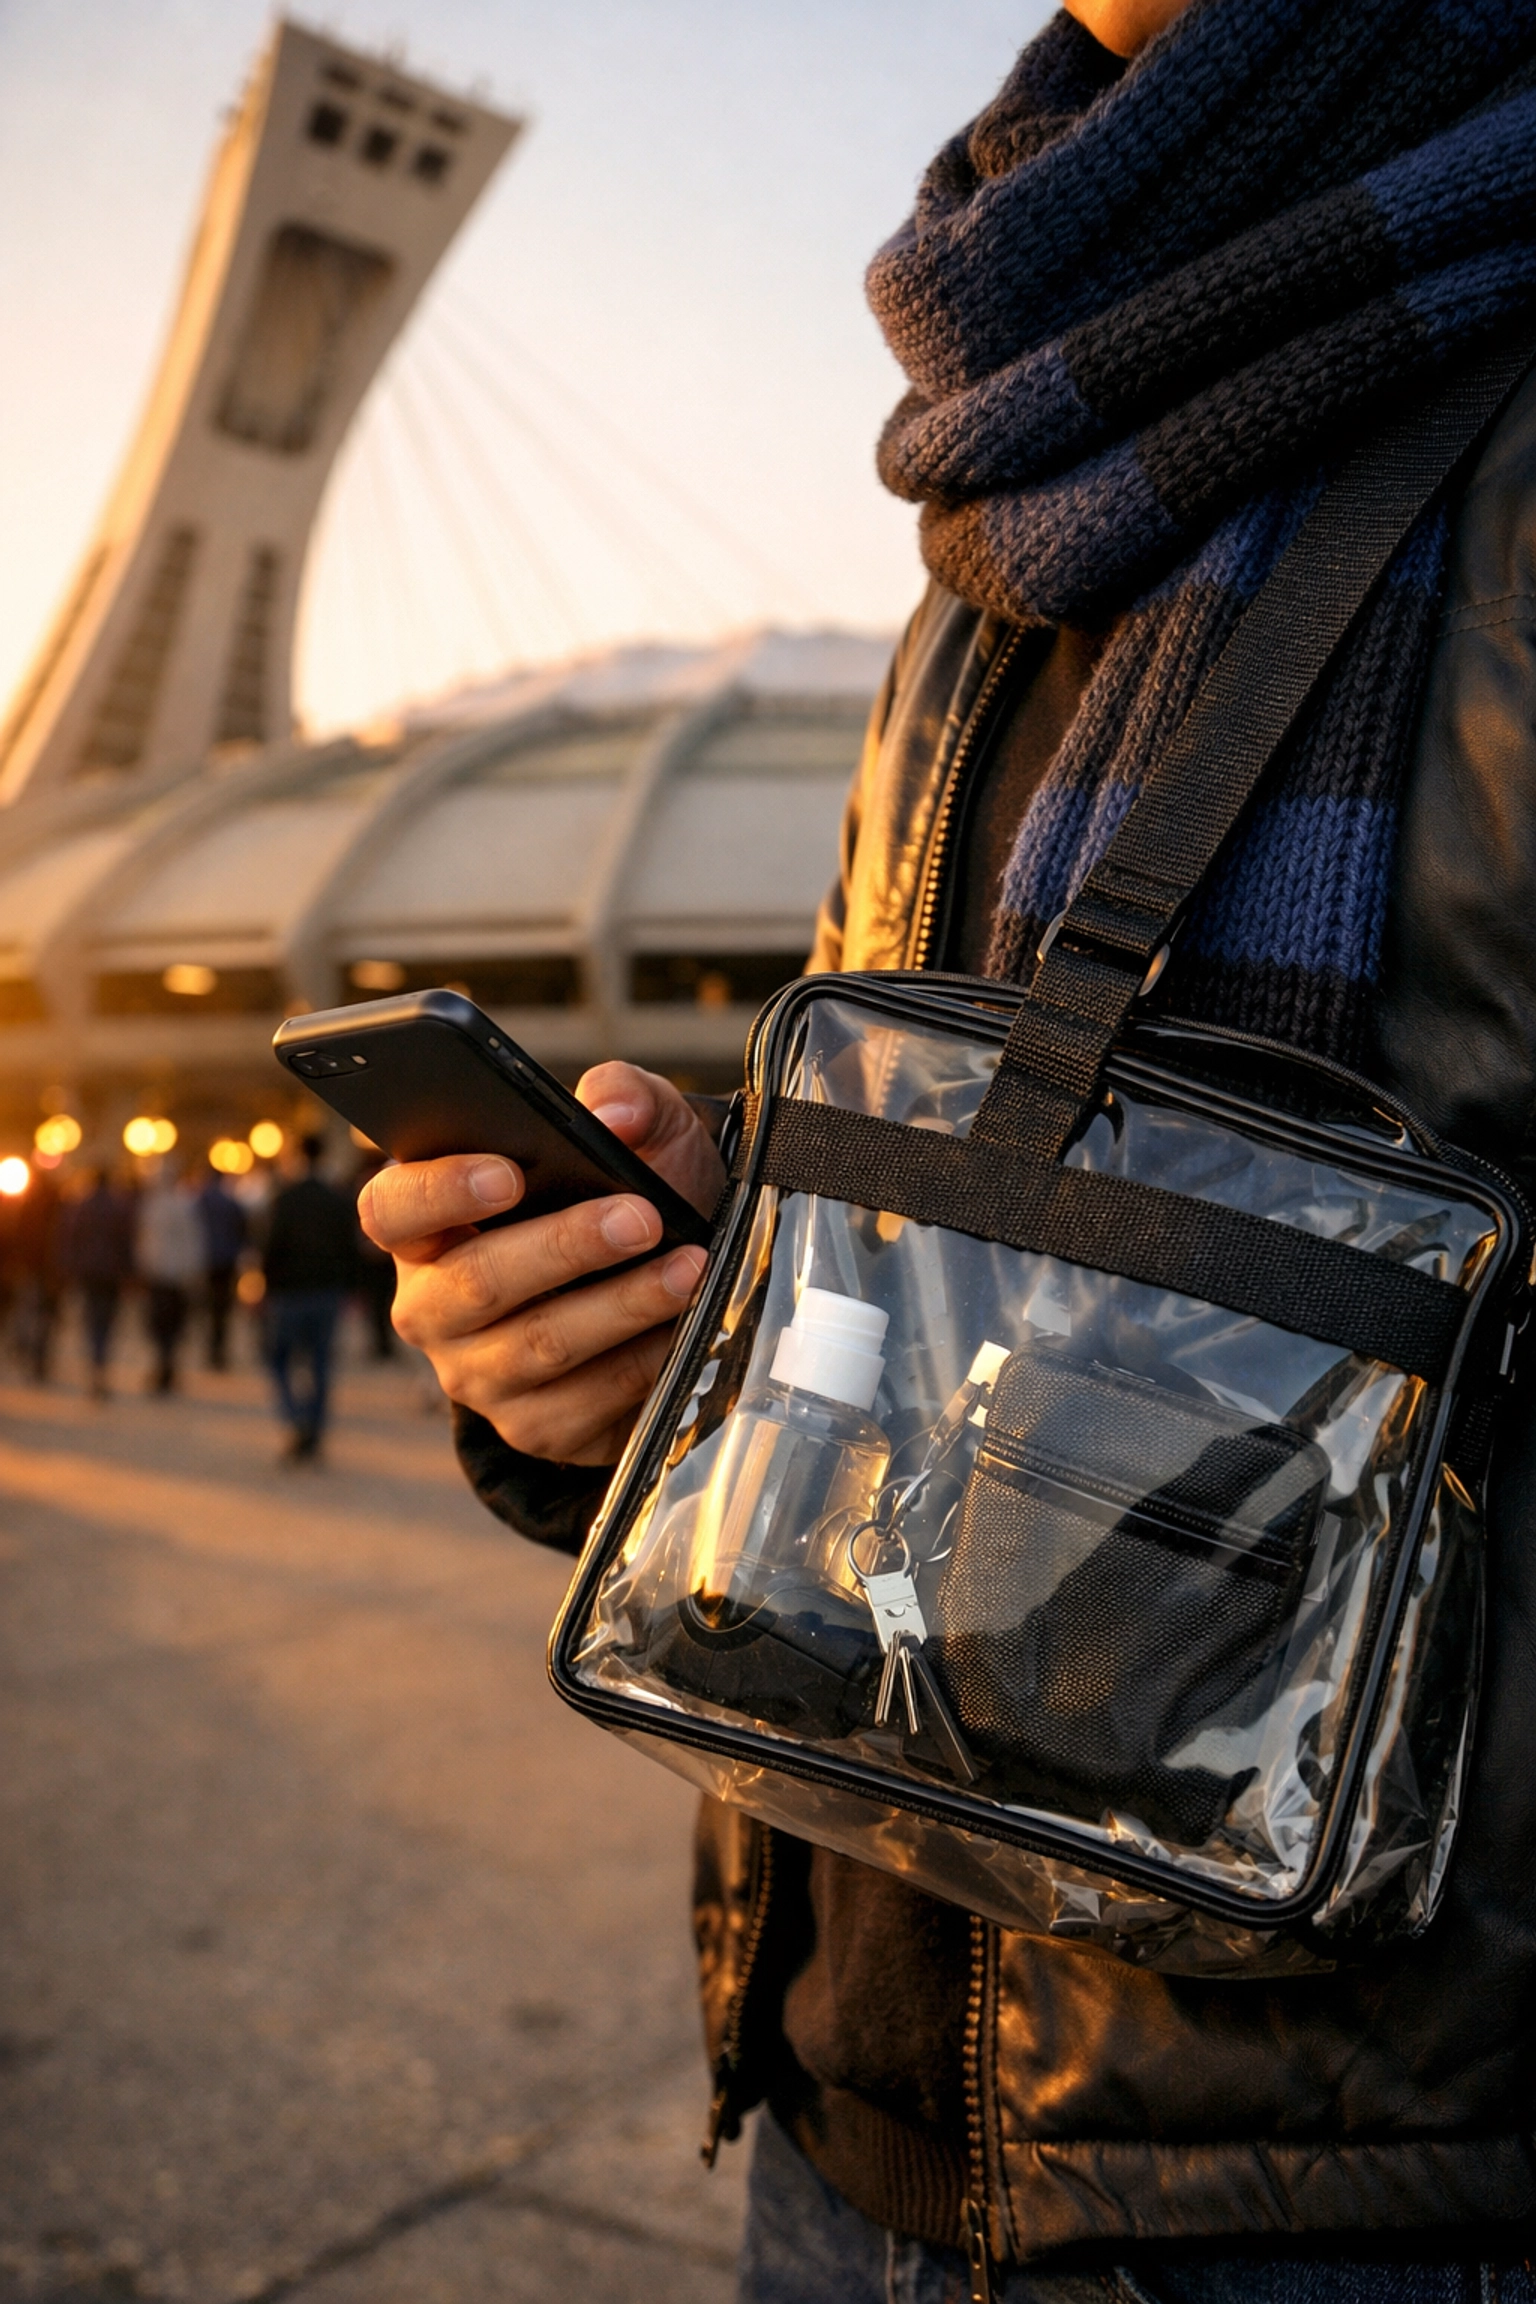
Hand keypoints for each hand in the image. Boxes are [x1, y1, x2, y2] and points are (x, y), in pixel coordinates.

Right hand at [358, 1063, 724, 1465]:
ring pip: (539, 1344)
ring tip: (686, 1268)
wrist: (674, 1280)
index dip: (440, 1192)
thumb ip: (624, 1095)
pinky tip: (683, 1329)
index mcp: (426, 1225)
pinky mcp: (531, 1426)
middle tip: (640, 1217)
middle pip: (476, 1282)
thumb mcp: (637, 1132)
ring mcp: (476, 1374)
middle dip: (565, 1246)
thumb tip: (613, 1109)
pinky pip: (583, 1402)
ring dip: (621, 1305)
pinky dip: (642, 1362)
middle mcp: (433, 1305)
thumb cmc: (629, 1194)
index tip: (509, 1174)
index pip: (392, 1209)